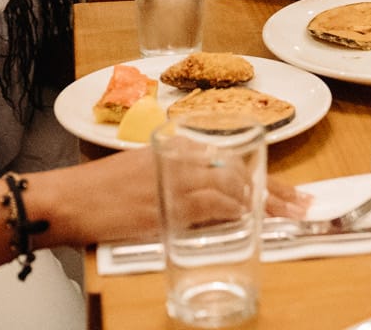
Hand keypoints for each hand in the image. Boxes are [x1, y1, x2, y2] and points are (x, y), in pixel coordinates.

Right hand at [31, 148, 309, 247]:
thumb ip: (178, 175)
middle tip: (301, 204)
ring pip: (229, 189)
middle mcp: (178, 159)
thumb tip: (213, 196)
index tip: (290, 189)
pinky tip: (249, 222)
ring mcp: (172, 182)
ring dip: (260, 204)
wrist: (69, 199)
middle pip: (239, 172)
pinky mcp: (165, 208)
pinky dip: (231, 215)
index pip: (233, 158)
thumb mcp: (144, 169)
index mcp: (175, 148)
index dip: (265, 175)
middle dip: (274, 190)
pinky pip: (208, 209)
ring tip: (285, 217)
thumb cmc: (100, 188)